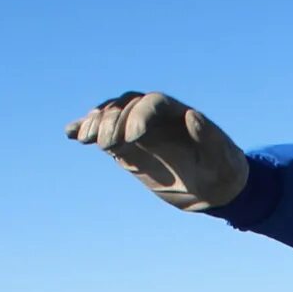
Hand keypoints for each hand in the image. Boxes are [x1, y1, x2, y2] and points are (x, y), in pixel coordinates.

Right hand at [66, 91, 247, 211]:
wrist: (214, 188)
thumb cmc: (223, 170)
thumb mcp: (223, 157)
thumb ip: (210, 136)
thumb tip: (192, 115)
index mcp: (177, 113)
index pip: (151, 103)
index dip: (139, 115)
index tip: (133, 138)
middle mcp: (154, 118)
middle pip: (126, 106)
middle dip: (113, 120)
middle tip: (106, 144)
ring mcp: (138, 131)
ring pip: (111, 117)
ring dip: (95, 124)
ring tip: (84, 138)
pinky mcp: (128, 149)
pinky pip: (104, 136)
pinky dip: (86, 131)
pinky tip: (69, 133)